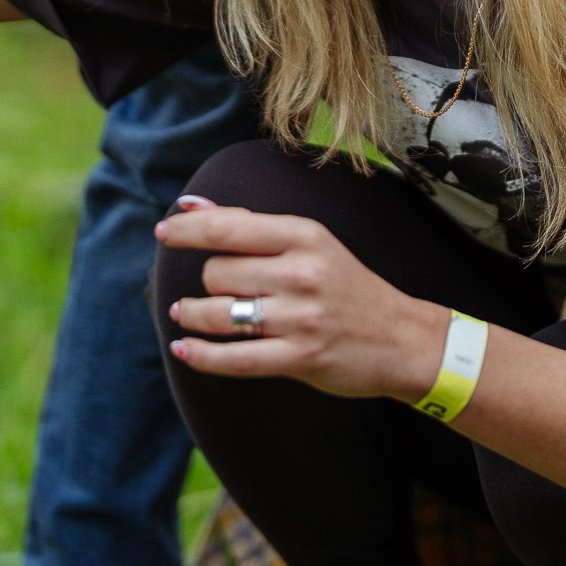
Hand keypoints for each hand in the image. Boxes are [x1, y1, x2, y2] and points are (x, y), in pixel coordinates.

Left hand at [162, 195, 449, 399]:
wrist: (402, 338)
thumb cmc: (346, 286)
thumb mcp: (310, 243)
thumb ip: (250, 225)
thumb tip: (189, 207)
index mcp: (304, 235)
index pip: (228, 227)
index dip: (188, 230)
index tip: (164, 233)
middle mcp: (302, 273)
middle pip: (218, 272)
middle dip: (208, 281)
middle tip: (218, 288)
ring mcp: (301, 318)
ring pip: (220, 313)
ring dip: (193, 316)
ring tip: (186, 316)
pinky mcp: (301, 357)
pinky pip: (236, 359)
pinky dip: (203, 356)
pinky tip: (185, 350)